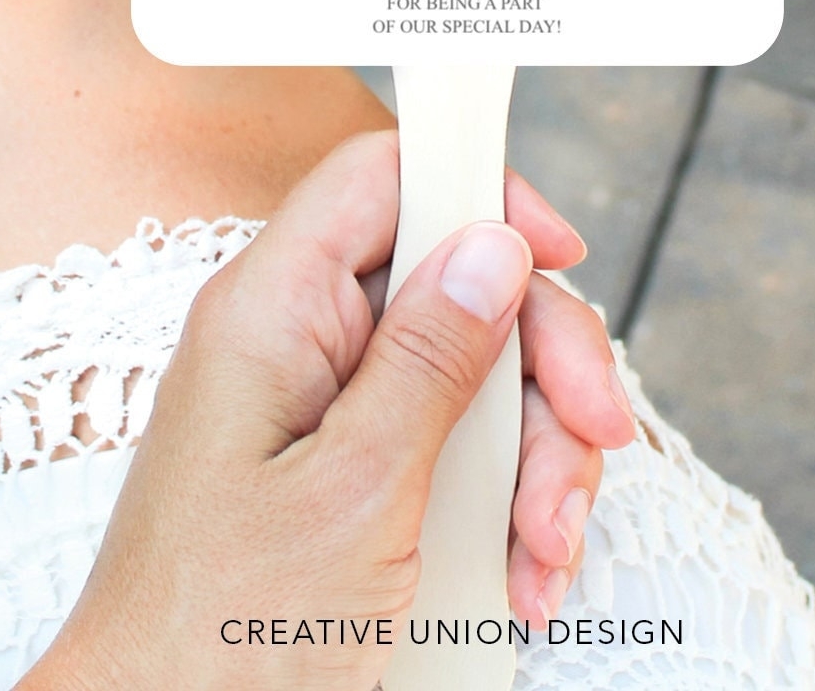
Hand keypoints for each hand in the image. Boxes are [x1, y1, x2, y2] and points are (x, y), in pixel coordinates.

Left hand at [23, 128, 634, 690]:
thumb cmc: (219, 638)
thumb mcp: (356, 493)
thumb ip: (431, 358)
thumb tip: (493, 245)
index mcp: (274, 309)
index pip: (382, 176)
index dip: (479, 191)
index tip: (559, 253)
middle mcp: (299, 340)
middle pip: (455, 282)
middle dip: (541, 366)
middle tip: (595, 436)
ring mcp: (326, 407)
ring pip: (472, 374)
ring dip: (536, 460)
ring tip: (544, 551)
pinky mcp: (349, 471)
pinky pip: (453, 447)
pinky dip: (505, 506)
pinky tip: (522, 572)